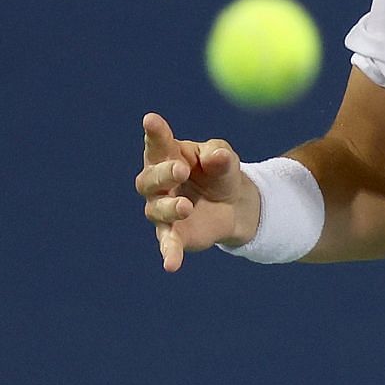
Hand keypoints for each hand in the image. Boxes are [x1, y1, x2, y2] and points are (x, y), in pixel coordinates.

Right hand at [137, 112, 258, 272]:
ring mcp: (162, 209)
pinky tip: (171, 264)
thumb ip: (219, 156)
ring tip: (186, 206)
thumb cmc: (220, 171)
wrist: (235, 203)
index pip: (157, 143)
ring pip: (156, 210)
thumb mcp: (225, 158)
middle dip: (163, 174)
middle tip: (180, 170)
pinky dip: (169, 253)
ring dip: (169, 207)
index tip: (151, 120)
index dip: (154, 132)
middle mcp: (158, 183)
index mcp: (167, 156)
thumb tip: (215, 157)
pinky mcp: (173, 235)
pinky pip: (168, 244)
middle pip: (149, 179)